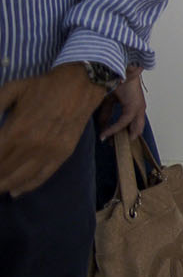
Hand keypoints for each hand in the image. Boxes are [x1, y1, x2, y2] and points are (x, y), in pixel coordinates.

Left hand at [0, 63, 106, 195]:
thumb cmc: (42, 86)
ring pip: (20, 178)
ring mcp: (49, 151)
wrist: (80, 84)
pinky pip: (42, 177)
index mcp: (16, 129)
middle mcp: (32, 145)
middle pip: (3, 171)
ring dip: (3, 185)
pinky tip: (15, 191)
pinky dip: (26, 187)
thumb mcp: (11, 89)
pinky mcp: (63, 154)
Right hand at [99, 64, 146, 140]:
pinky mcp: (134, 107)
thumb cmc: (116, 81)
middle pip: (136, 129)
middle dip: (125, 139)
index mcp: (135, 106)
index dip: (123, 133)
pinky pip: (123, 122)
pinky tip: (105, 134)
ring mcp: (139, 108)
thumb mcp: (109, 101)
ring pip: (132, 128)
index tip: (112, 142)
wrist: (120, 69)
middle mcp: (139, 109)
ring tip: (110, 144)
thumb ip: (106, 113)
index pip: (132, 124)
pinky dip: (114, 129)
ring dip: (120, 136)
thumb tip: (101, 126)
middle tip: (113, 147)